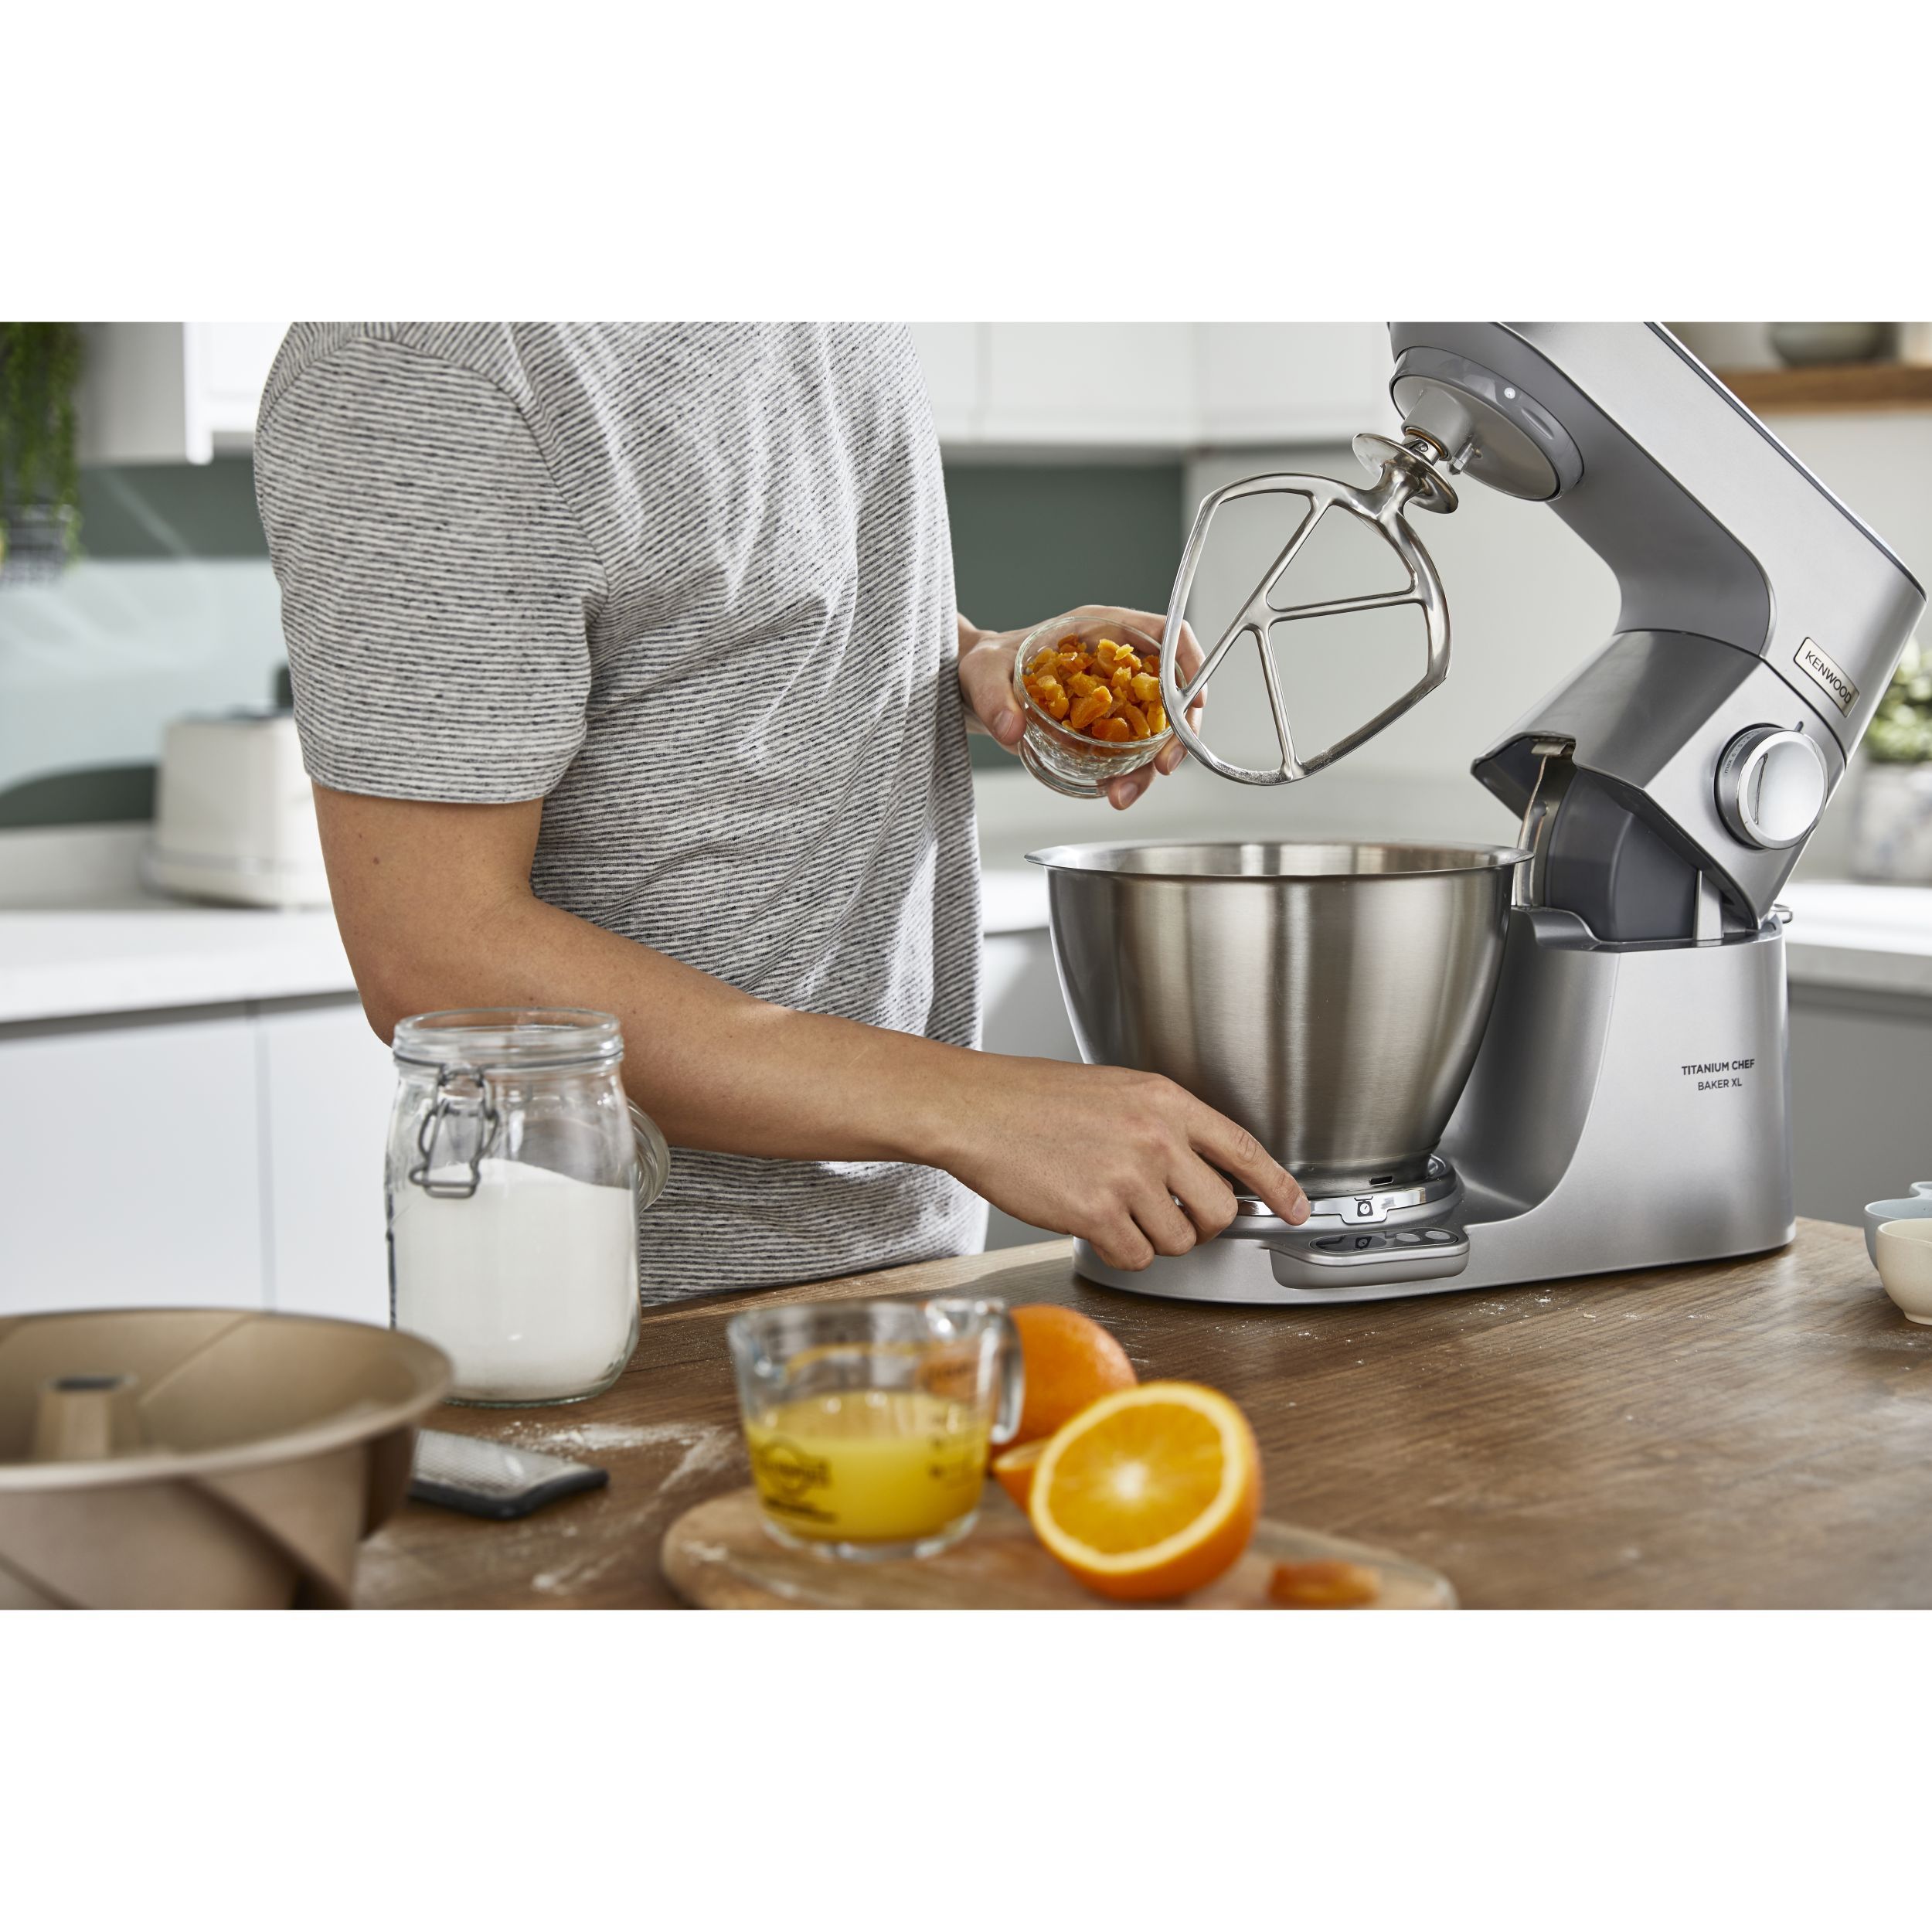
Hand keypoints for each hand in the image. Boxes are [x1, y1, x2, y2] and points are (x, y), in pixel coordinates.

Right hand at [930, 1054, 1308, 1269]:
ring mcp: (1129, 1176)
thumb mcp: (1114, 1090)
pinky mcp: (1097, 1213)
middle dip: (1200, 1224)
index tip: (1296, 1209)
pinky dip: (1117, 1251)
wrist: (976, 1109)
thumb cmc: (1033, 1099)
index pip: (1243, 1149)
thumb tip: (1198, 1167)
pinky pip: (1136, 1257)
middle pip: (1219, 1209)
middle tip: (1170, 1216)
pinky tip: (1091, 1223)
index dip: (1278, 1186)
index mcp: (1165, 1100)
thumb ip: (1162, 1123)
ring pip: (1178, 1240)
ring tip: (1114, 1210)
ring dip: (1152, 1238)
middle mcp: (1155, 1136)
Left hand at [956, 604, 1205, 810]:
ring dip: (1148, 764)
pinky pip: (1128, 747)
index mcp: (1100, 630)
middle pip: (1169, 690)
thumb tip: (1011, 729)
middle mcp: (1115, 661)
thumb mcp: (981, 673)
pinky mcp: (1102, 725)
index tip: (1194, 699)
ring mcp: (1112, 694)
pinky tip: (1111, 789)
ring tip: (1121, 795)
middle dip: (1176, 732)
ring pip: (1153, 727)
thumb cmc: (982, 665)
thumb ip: (995, 698)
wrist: (970, 689)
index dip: (1189, 661)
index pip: (1164, 633)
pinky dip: (1127, 771)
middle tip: (1162, 768)